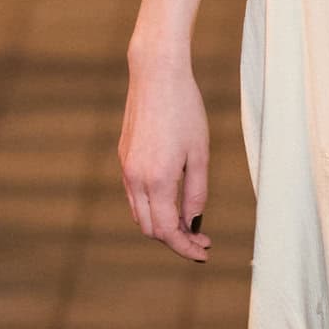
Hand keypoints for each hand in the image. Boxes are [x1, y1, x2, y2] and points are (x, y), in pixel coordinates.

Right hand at [120, 53, 210, 262]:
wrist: (156, 75)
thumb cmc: (185, 110)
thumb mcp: (200, 155)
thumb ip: (197, 193)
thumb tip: (193, 223)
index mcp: (156, 181)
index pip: (167, 231)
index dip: (185, 248)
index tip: (204, 253)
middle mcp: (135, 179)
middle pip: (150, 229)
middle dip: (175, 240)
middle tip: (202, 241)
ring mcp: (126, 168)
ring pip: (140, 214)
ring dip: (162, 225)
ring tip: (190, 225)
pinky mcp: (124, 158)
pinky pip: (135, 195)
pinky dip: (152, 208)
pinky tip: (173, 202)